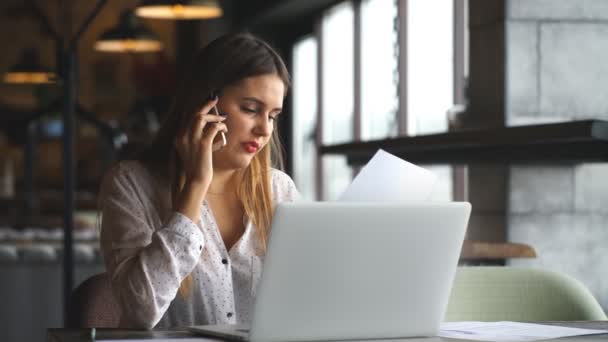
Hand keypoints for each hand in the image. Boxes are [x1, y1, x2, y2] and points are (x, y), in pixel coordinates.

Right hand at [173, 97, 227, 216]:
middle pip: (193, 114)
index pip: (188, 117)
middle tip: (215, 99)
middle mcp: (183, 136)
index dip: (199, 108)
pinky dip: (220, 126)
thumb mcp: (197, 151)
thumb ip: (203, 140)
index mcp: (179, 137)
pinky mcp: (202, 144)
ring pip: (200, 118)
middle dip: (205, 104)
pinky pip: (212, 128)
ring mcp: (191, 140)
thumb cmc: (199, 167)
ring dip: (213, 115)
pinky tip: (224, 129)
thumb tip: (215, 131)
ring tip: (222, 118)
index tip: (207, 103)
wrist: (196, 180)